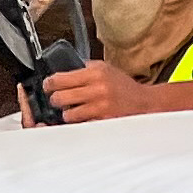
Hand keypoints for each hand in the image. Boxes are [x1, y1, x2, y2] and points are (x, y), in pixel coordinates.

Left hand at [33, 64, 159, 124]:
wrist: (144, 103)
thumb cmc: (124, 87)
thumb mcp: (105, 68)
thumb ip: (84, 68)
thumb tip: (62, 70)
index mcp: (95, 73)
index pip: (60, 79)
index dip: (49, 83)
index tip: (48, 85)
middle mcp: (97, 89)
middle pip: (60, 97)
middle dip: (55, 99)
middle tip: (57, 99)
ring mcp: (100, 107)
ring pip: (68, 114)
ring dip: (67, 114)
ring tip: (72, 110)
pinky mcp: (103, 122)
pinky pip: (81, 124)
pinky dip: (79, 123)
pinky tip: (83, 118)